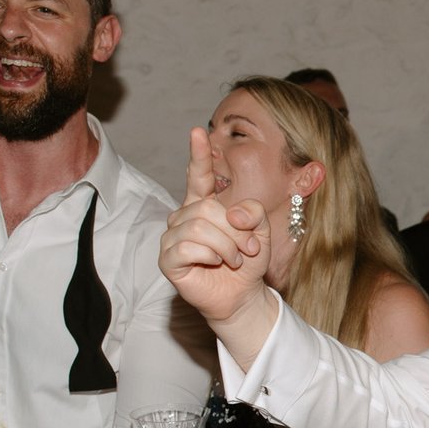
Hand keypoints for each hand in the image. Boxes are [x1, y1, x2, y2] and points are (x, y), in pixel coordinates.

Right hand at [158, 127, 271, 325]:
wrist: (243, 295)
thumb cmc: (248, 262)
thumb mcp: (260, 232)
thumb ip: (253, 213)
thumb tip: (232, 212)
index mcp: (205, 205)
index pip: (199, 176)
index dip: (199, 155)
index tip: (199, 132)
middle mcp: (184, 217)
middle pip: (207, 208)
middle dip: (235, 230)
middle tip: (249, 248)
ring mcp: (173, 238)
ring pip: (198, 227)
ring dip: (226, 245)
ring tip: (235, 259)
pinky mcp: (168, 259)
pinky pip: (187, 247)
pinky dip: (210, 256)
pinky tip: (215, 264)